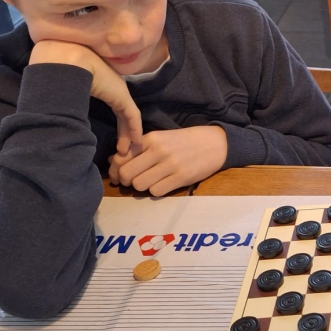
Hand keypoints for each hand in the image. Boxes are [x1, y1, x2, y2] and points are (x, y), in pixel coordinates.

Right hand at [29, 39, 141, 154]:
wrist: (67, 59)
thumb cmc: (62, 71)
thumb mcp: (67, 90)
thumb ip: (69, 100)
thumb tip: (59, 117)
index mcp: (101, 84)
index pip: (114, 107)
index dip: (116, 124)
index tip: (113, 139)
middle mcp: (113, 88)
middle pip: (122, 114)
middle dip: (123, 132)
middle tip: (122, 150)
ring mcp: (119, 93)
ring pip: (128, 118)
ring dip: (128, 135)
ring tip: (125, 151)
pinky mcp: (122, 97)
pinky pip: (132, 117)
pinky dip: (134, 130)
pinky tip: (135, 142)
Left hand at [108, 125, 227, 195]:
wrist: (216, 143)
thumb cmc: (186, 141)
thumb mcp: (162, 139)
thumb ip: (140, 149)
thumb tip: (114, 161)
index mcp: (151, 139)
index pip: (121, 157)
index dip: (115, 170)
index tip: (118, 175)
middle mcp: (158, 150)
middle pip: (126, 173)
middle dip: (126, 181)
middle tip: (133, 182)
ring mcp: (170, 164)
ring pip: (140, 184)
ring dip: (142, 187)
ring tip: (151, 182)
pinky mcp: (182, 177)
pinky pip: (157, 191)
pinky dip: (157, 191)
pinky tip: (164, 184)